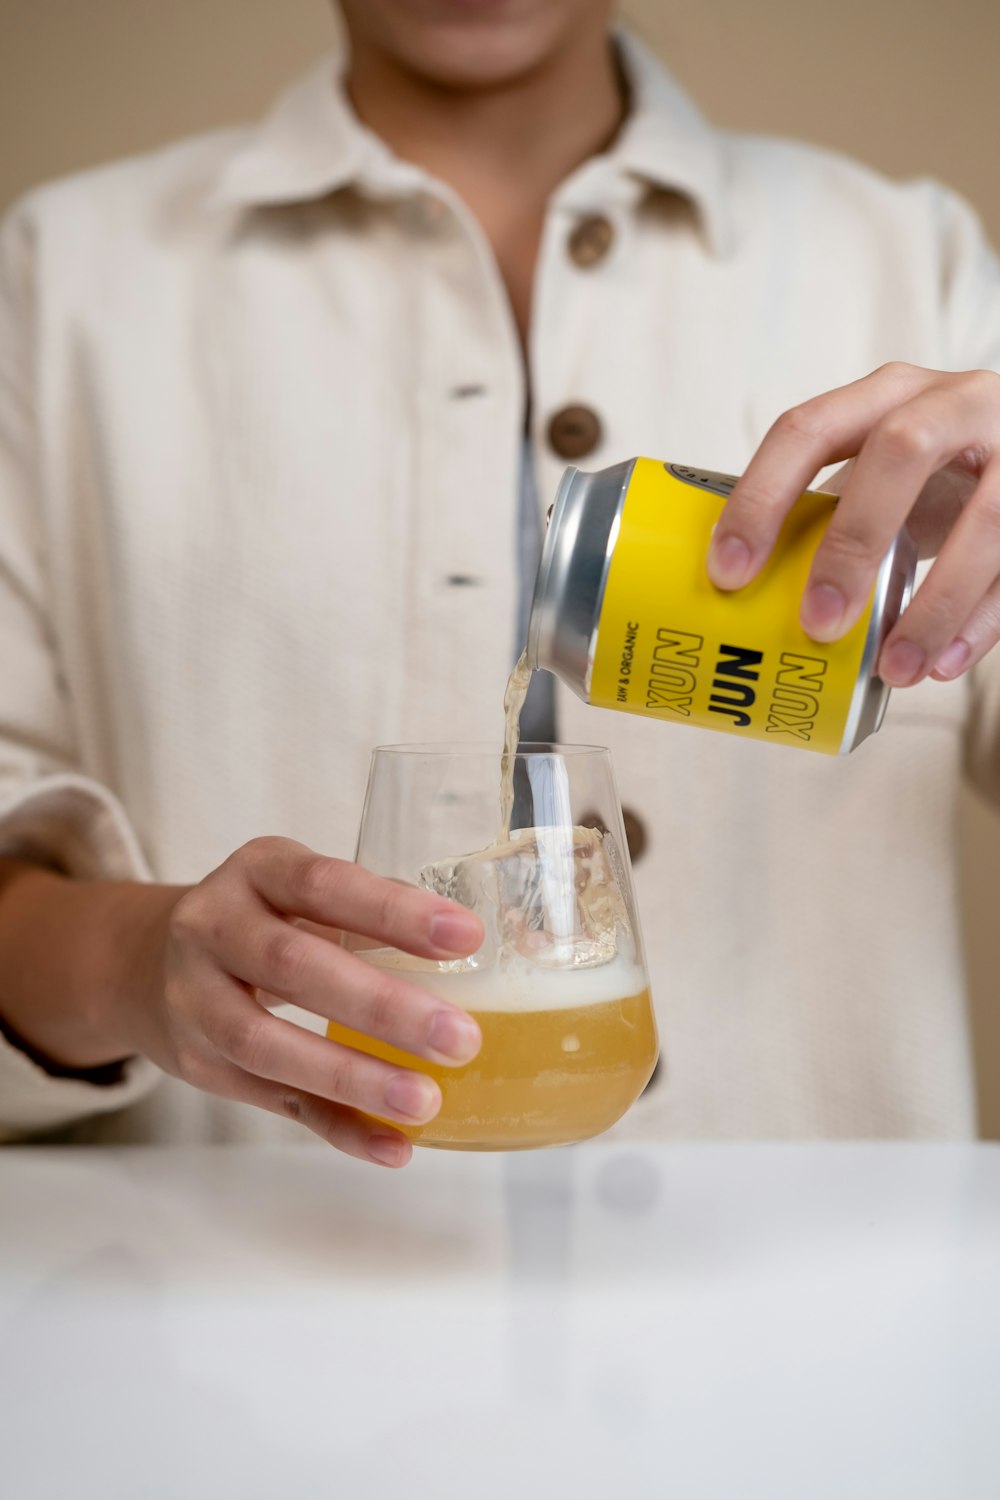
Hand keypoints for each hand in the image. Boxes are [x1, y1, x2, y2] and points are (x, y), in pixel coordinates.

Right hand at [128, 838, 483, 1166]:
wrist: (147, 962)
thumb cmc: (263, 920)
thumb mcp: (302, 892)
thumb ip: (378, 914)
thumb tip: (513, 946)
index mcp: (257, 871)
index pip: (323, 884)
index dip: (392, 912)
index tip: (466, 937)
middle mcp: (213, 928)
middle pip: (294, 969)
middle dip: (381, 1007)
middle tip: (459, 1039)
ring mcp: (196, 1000)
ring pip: (269, 1045)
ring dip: (352, 1078)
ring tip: (426, 1100)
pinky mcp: (201, 1064)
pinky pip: (272, 1102)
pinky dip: (336, 1127)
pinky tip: (392, 1146)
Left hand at [706, 362, 999, 685]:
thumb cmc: (929, 478)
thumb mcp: (874, 476)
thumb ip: (819, 517)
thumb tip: (731, 603)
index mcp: (885, 395)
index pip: (807, 429)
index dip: (761, 497)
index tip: (729, 572)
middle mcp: (953, 403)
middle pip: (901, 452)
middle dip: (854, 542)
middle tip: (818, 623)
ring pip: (988, 517)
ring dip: (934, 603)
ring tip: (894, 671)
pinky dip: (983, 621)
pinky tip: (942, 665)